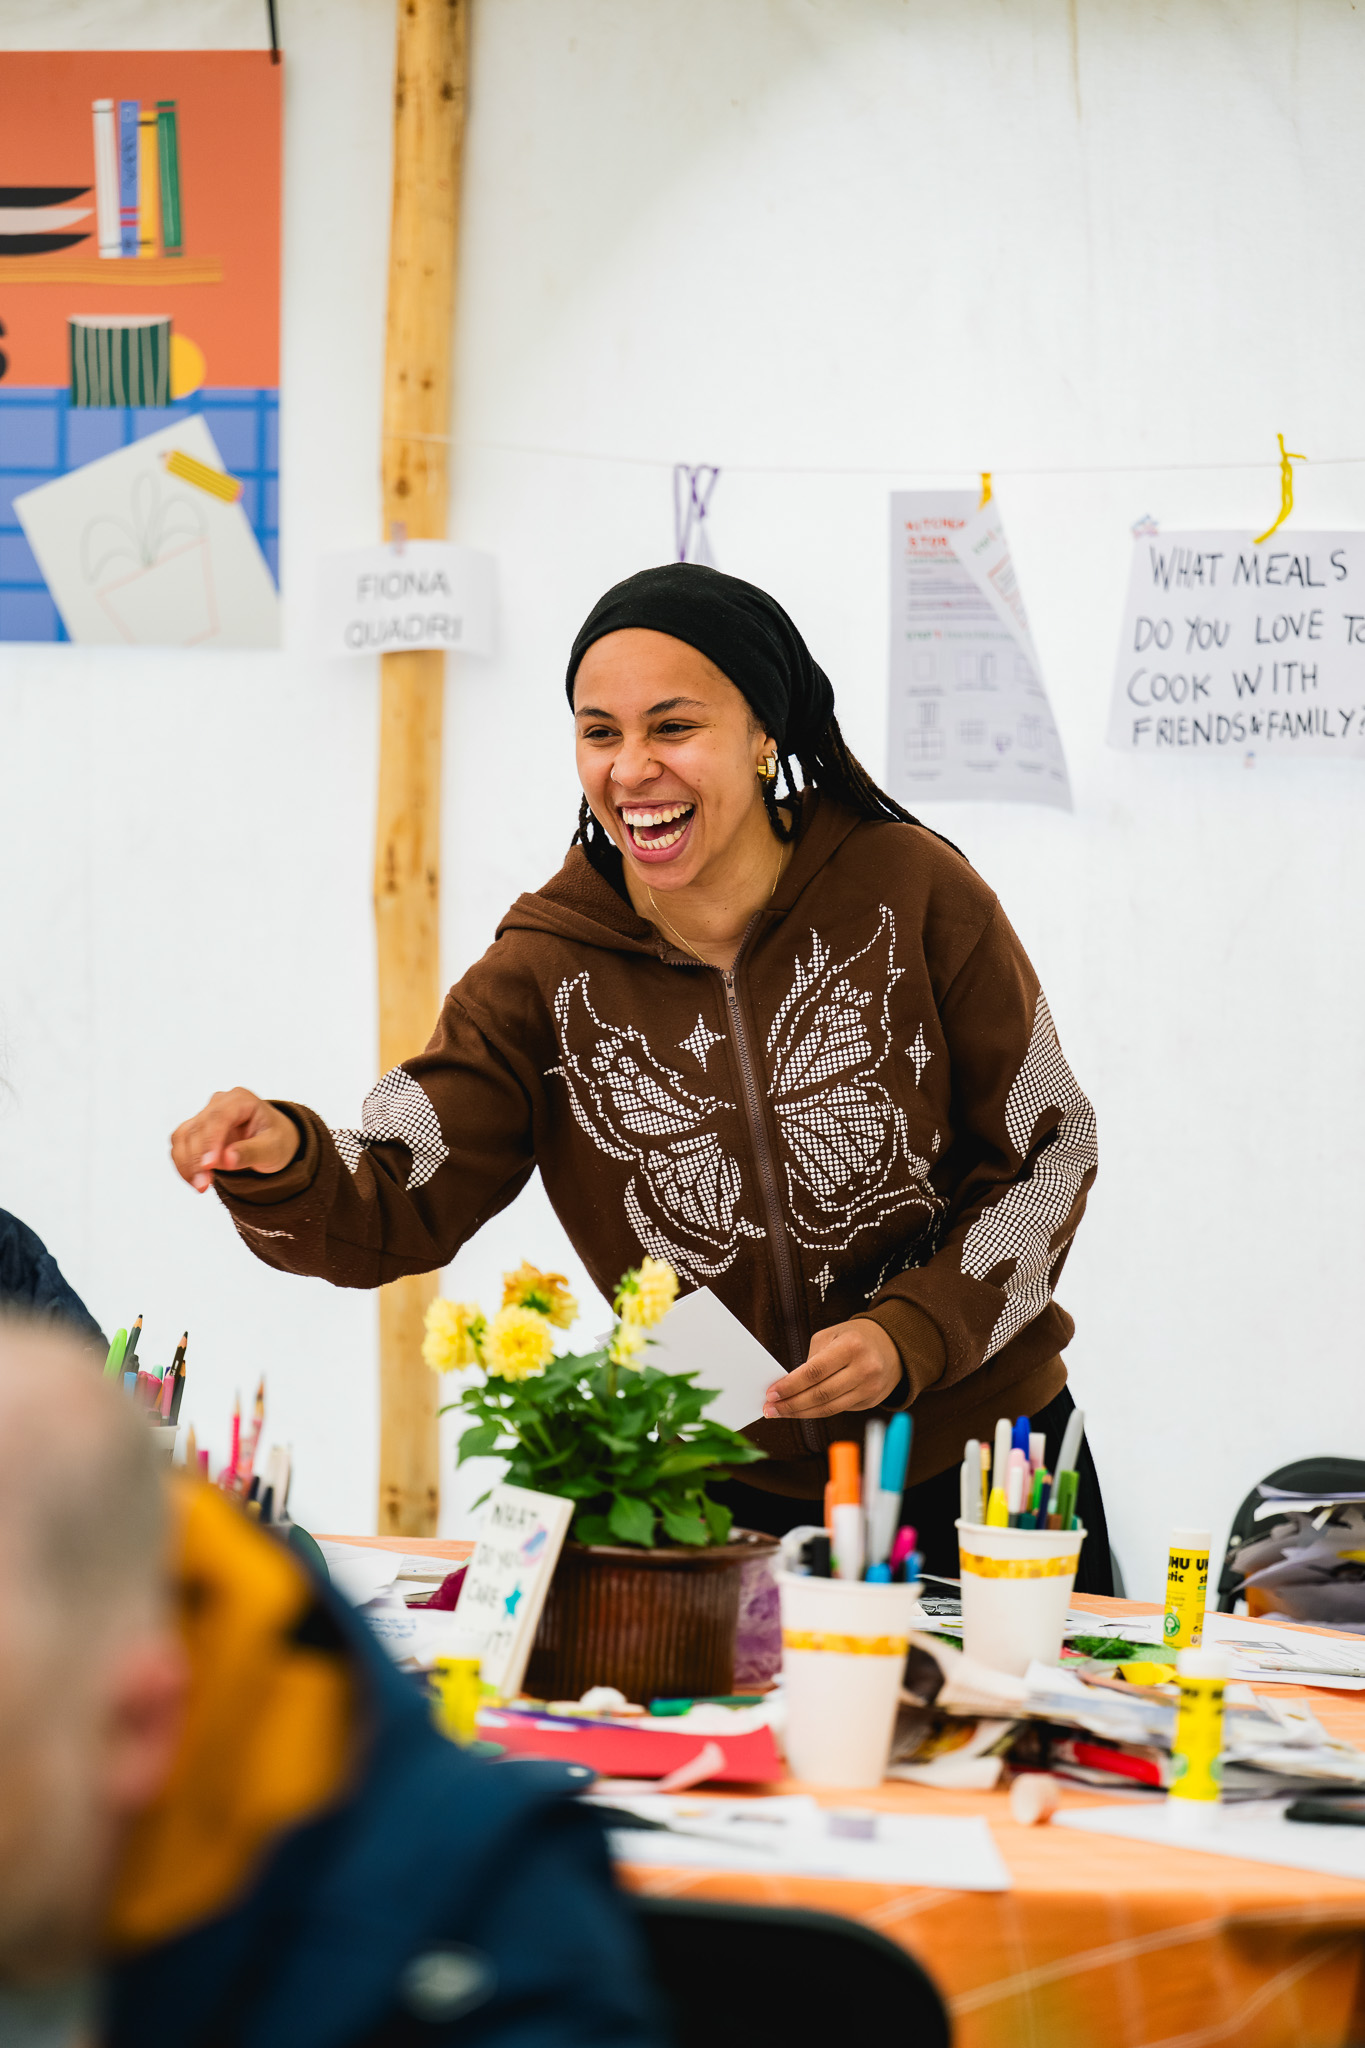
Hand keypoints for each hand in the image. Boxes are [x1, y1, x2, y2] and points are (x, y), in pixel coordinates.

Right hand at [170, 1089, 298, 1191]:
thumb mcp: (273, 1149)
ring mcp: (204, 1115)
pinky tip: (195, 1180)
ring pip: (183, 1136)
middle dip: (197, 1159)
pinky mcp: (195, 1130)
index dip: (211, 1141)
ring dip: (187, 1164)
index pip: (219, 1116)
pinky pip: (180, 1145)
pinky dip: (183, 1164)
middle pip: (198, 1127)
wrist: (271, 1141)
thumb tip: (226, 1159)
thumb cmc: (276, 1140)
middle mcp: (219, 1103)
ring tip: (201, 1187)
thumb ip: (251, 1152)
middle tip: (203, 1186)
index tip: (209, 1165)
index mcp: (241, 1099)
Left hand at [762, 1319, 902, 1419]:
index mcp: (851, 1347)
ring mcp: (870, 1388)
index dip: (790, 1385)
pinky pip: (838, 1410)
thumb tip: (788, 1386)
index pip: (815, 1372)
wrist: (893, 1346)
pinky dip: (816, 1412)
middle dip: (791, 1404)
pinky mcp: (871, 1401)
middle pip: (820, 1394)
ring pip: (828, 1408)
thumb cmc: (855, 1338)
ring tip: (780, 1412)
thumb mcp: (831, 1336)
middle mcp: (864, 1369)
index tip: (771, 1393)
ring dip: (800, 1413)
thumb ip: (811, 1359)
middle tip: (770, 1408)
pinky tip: (801, 1410)